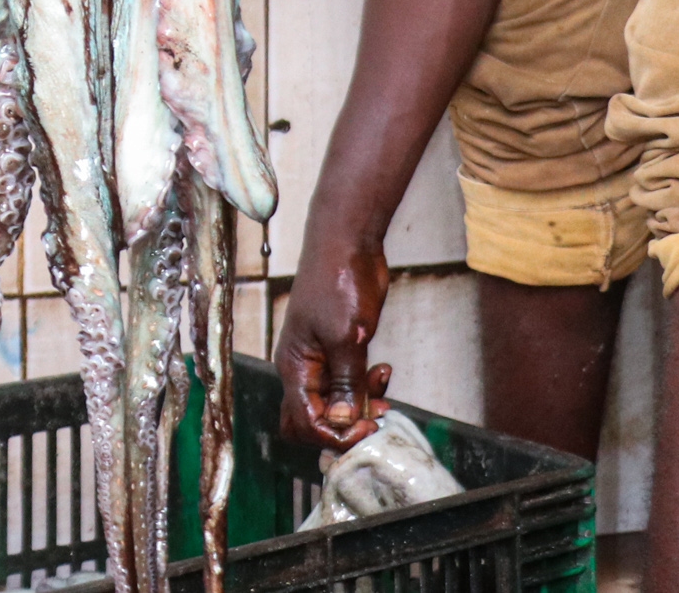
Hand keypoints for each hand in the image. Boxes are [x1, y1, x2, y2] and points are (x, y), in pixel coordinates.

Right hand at [275, 241, 394, 449]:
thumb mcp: (346, 336)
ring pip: (335, 403)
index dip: (335, 434)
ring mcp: (322, 359)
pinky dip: (366, 385)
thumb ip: (347, 382)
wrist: (347, 243)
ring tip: (384, 389)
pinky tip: (383, 370)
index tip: (365, 427)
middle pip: (311, 419)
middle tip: (372, 419)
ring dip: (360, 405)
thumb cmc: (337, 282)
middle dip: (342, 427)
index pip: (305, 422)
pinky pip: (349, 383)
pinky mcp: (340, 349)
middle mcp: (304, 369)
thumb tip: (344, 422)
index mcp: (294, 368)